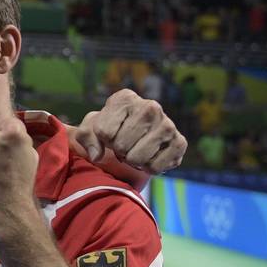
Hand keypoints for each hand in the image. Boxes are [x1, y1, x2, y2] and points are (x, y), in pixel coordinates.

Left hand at [71, 88, 185, 173]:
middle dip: (117, 150)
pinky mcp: (180, 142)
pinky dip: (147, 168)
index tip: (109, 134)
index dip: (103, 139)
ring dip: (132, 160)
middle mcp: (150, 107)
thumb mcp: (91, 128)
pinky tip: (148, 156)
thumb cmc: (109, 129)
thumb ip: (86, 137)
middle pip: (121, 145)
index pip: (104, 131)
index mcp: (125, 98)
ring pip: (137, 158)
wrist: (135, 136)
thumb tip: (96, 155)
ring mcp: (167, 124)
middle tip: (123, 145)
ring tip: (134, 150)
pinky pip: (155, 167)